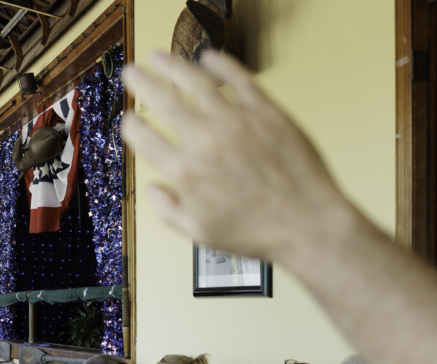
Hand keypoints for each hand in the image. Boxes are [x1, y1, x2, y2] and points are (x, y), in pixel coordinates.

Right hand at [121, 52, 353, 262]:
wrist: (306, 223)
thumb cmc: (257, 232)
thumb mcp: (200, 233)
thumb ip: (168, 210)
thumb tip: (154, 190)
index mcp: (186, 173)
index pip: (145, 138)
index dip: (132, 126)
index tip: (130, 119)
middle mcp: (206, 142)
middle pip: (163, 101)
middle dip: (142, 83)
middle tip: (132, 72)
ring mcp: (236, 123)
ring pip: (196, 82)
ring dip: (173, 65)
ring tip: (160, 57)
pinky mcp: (265, 112)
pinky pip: (238, 79)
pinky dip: (221, 65)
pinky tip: (209, 58)